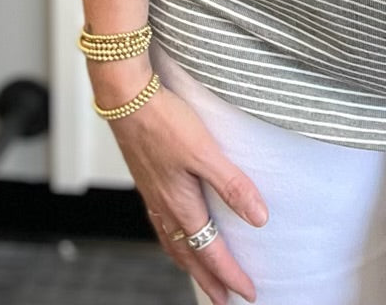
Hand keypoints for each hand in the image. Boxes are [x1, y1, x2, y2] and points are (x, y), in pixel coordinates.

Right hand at [108, 81, 268, 304]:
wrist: (127, 100)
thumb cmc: (164, 122)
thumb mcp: (205, 152)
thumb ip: (232, 184)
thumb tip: (258, 218)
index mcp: (181, 205)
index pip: (211, 252)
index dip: (231, 275)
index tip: (248, 293)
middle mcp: (165, 207)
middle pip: (190, 256)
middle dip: (209, 280)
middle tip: (223, 301)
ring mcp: (153, 195)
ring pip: (173, 242)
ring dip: (189, 263)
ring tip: (200, 275)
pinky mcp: (147, 180)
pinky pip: (162, 224)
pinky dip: (173, 239)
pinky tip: (176, 230)